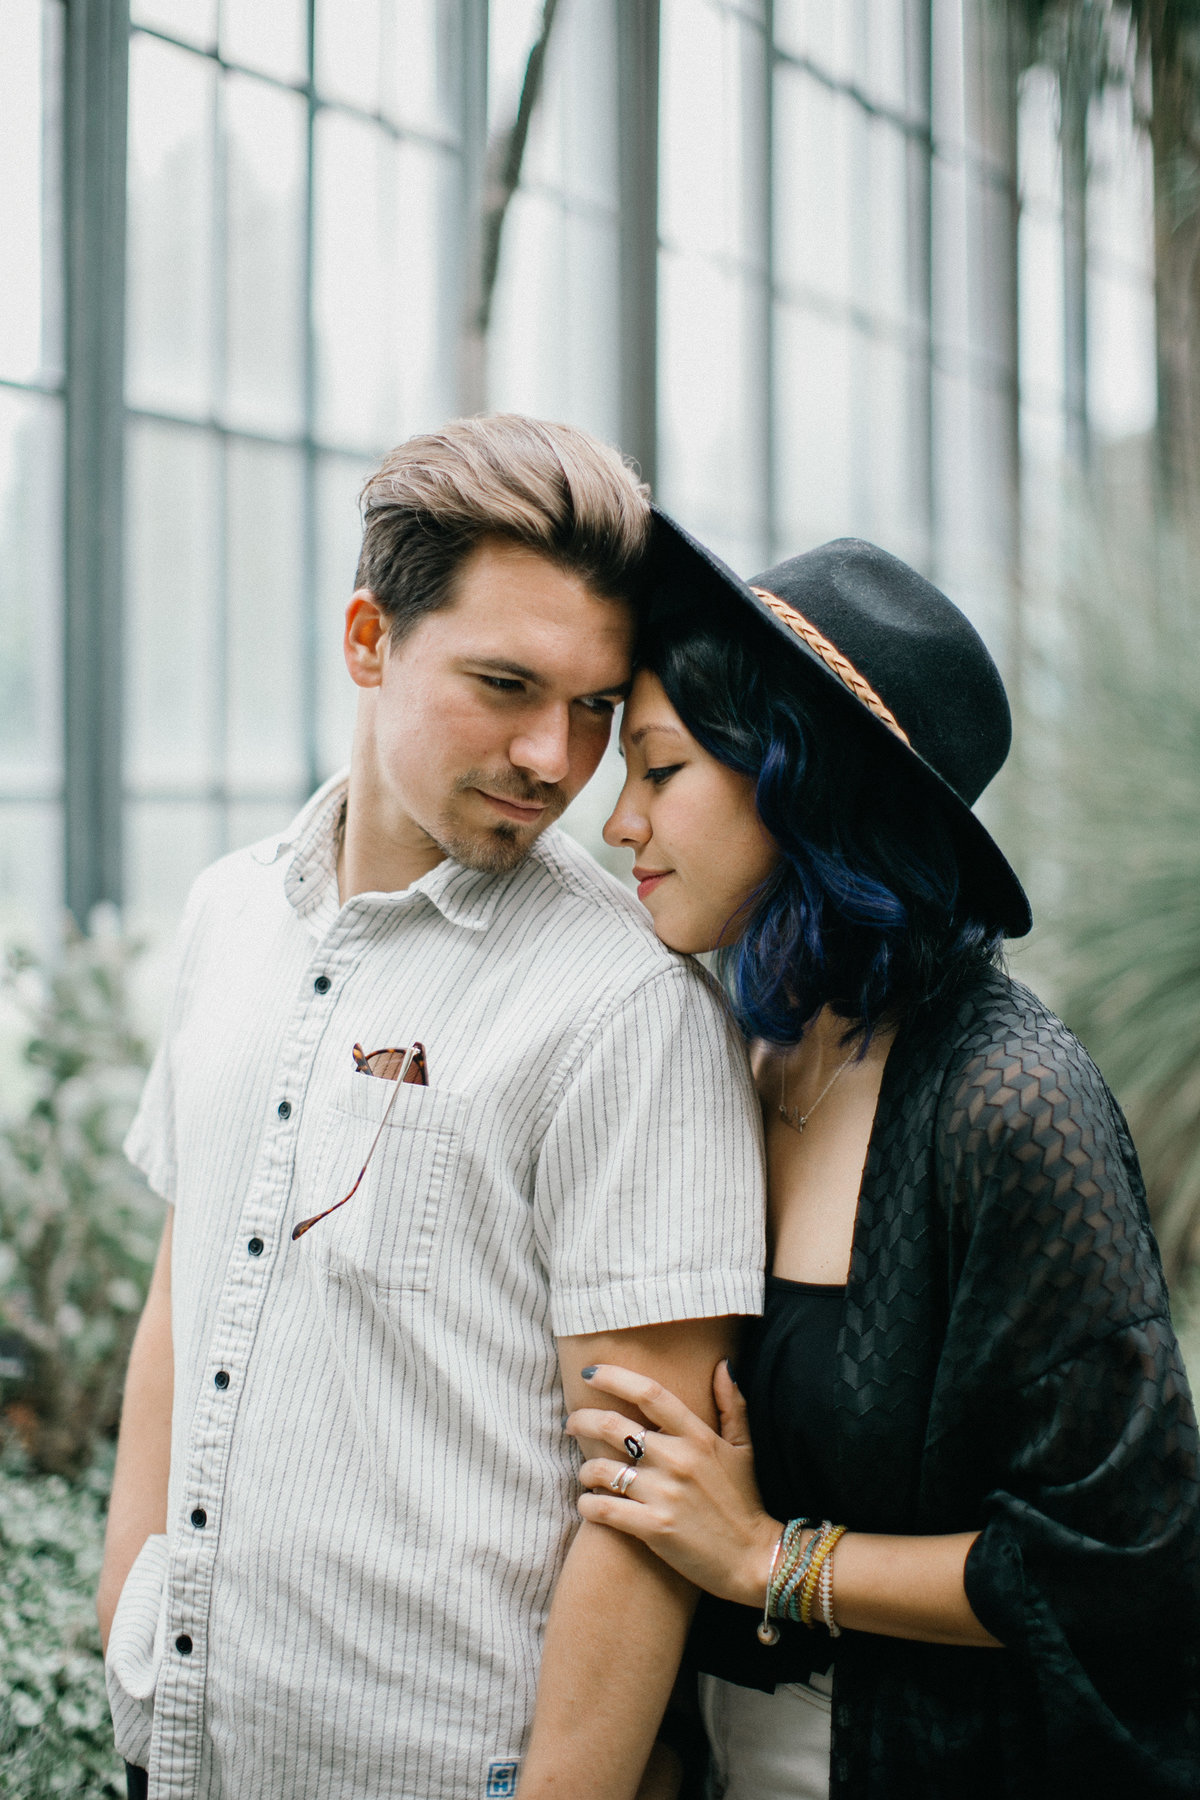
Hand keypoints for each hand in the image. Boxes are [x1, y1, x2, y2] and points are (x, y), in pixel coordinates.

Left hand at [566, 1360, 781, 1608]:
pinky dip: (587, 1504)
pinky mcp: (654, 1528)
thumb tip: (725, 1364)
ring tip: (586, 1473)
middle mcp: (678, 1460)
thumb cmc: (745, 1501)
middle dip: (582, 1421)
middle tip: (571, 1424)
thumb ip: (732, 1404)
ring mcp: (665, 1494)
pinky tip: (588, 1504)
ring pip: (602, 1470)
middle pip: (613, 1426)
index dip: (613, 1377)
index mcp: (698, 1436)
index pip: (649, 1393)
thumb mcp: (744, 1448)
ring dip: (585, 1469)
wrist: (755, 1559)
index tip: (589, 1373)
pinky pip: (603, 1509)